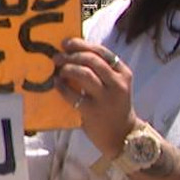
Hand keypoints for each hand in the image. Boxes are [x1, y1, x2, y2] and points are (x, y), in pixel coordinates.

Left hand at [53, 39, 136, 157]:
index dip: (82, 45)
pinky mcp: (92, 111)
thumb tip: (73, 54)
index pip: (102, 52)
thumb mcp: (115, 86)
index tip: (67, 43)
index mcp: (124, 73)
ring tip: (59, 70)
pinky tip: (56, 84)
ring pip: (84, 73)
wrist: (122, 135)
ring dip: (67, 68)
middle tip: (57, 57)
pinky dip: (62, 87)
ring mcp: (106, 98)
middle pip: (91, 60)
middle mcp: (117, 83)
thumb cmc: (113, 107)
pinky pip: (73, 94)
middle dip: (71, 55)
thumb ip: (101, 72)